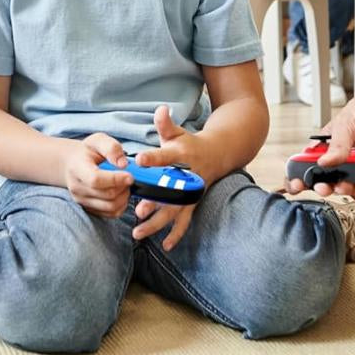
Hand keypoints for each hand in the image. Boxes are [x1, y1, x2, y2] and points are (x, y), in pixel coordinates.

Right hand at [63, 133, 133, 217]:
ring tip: (125, 184)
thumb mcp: (98, 140)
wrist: (73, 164)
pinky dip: (121, 205)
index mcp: (77, 168)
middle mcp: (77, 187)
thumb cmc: (88, 151)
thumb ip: (111, 148)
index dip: (116, 179)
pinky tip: (121, 193)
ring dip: (124, 197)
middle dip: (124, 187)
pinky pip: (111, 214)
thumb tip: (123, 164)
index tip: (130, 175)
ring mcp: (82, 201)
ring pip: (110, 206)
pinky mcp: (89, 209)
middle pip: (106, 195)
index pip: (96, 179)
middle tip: (131, 177)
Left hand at [132, 105, 209, 250]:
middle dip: (154, 201)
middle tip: (137, 209)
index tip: (139, 160)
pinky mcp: (192, 203)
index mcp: (182, 155)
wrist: (218, 155)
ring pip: (174, 211)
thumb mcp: (178, 132)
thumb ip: (166, 124)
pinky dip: (176, 234)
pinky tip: (165, 246)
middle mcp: (187, 177)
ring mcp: (190, 193)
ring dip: (157, 223)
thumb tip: (160, 109)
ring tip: (138, 232)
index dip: (153, 157)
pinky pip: (184, 221)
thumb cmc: (190, 143)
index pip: (166, 156)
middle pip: (170, 191)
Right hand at [285, 90, 354, 196]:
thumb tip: (324, 161)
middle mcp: (339, 159)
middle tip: (324, 187)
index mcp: (326, 147)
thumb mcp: (345, 125)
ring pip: (347, 187)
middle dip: (324, 187)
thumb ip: (336, 146)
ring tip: (346, 185)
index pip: (307, 166)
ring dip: (346, 189)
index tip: (297, 184)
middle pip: (326, 181)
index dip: (300, 177)